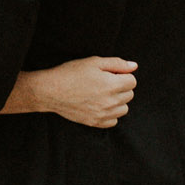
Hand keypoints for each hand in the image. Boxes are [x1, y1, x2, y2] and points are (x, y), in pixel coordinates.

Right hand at [2, 55, 137, 127]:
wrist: (51, 91)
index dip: (123, 75)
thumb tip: (134, 66)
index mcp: (111, 84)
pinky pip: (114, 121)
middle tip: (105, 82)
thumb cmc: (71, 73)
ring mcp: (103, 114)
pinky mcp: (96, 123)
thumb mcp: (94, 62)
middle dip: (121, 87)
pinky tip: (100, 105)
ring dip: (118, 101)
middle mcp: (110, 101)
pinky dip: (111, 113)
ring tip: (103, 93)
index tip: (111, 73)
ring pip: (124, 108)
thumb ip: (117, 64)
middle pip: (129, 95)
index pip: (132, 81)